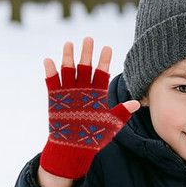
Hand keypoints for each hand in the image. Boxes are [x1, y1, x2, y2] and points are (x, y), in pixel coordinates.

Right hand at [39, 37, 139, 182]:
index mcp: (97, 94)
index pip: (102, 73)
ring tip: (69, 43)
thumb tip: (136, 103)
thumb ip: (121, 112)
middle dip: (87, 53)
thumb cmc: (95, 136)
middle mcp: (83, 90)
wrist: (75, 148)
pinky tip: (50, 60)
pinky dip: (51, 72)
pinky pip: (52, 83)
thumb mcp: (111, 124)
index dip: (104, 61)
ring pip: (68, 71)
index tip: (107, 47)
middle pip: (85, 68)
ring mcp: (68, 93)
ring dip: (68, 58)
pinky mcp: (55, 99)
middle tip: (89, 38)